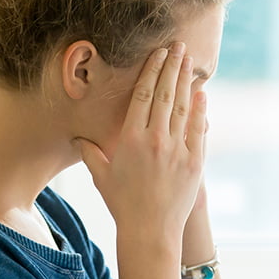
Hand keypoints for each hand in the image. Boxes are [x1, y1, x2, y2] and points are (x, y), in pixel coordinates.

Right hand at [78, 43, 207, 239]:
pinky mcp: (194, 162)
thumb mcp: (101, 176)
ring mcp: (177, 150)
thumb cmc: (122, 204)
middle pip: (165, 94)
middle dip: (172, 67)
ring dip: (186, 81)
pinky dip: (200, 109)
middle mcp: (154, 140)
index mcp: (130, 139)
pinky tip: (202, 93)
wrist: (150, 231)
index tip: (157, 54)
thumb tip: (77, 138)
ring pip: (182, 107)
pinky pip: (198, 129)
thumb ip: (89, 152)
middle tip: (178, 46)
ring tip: (189, 61)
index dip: (151, 71)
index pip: (142, 96)